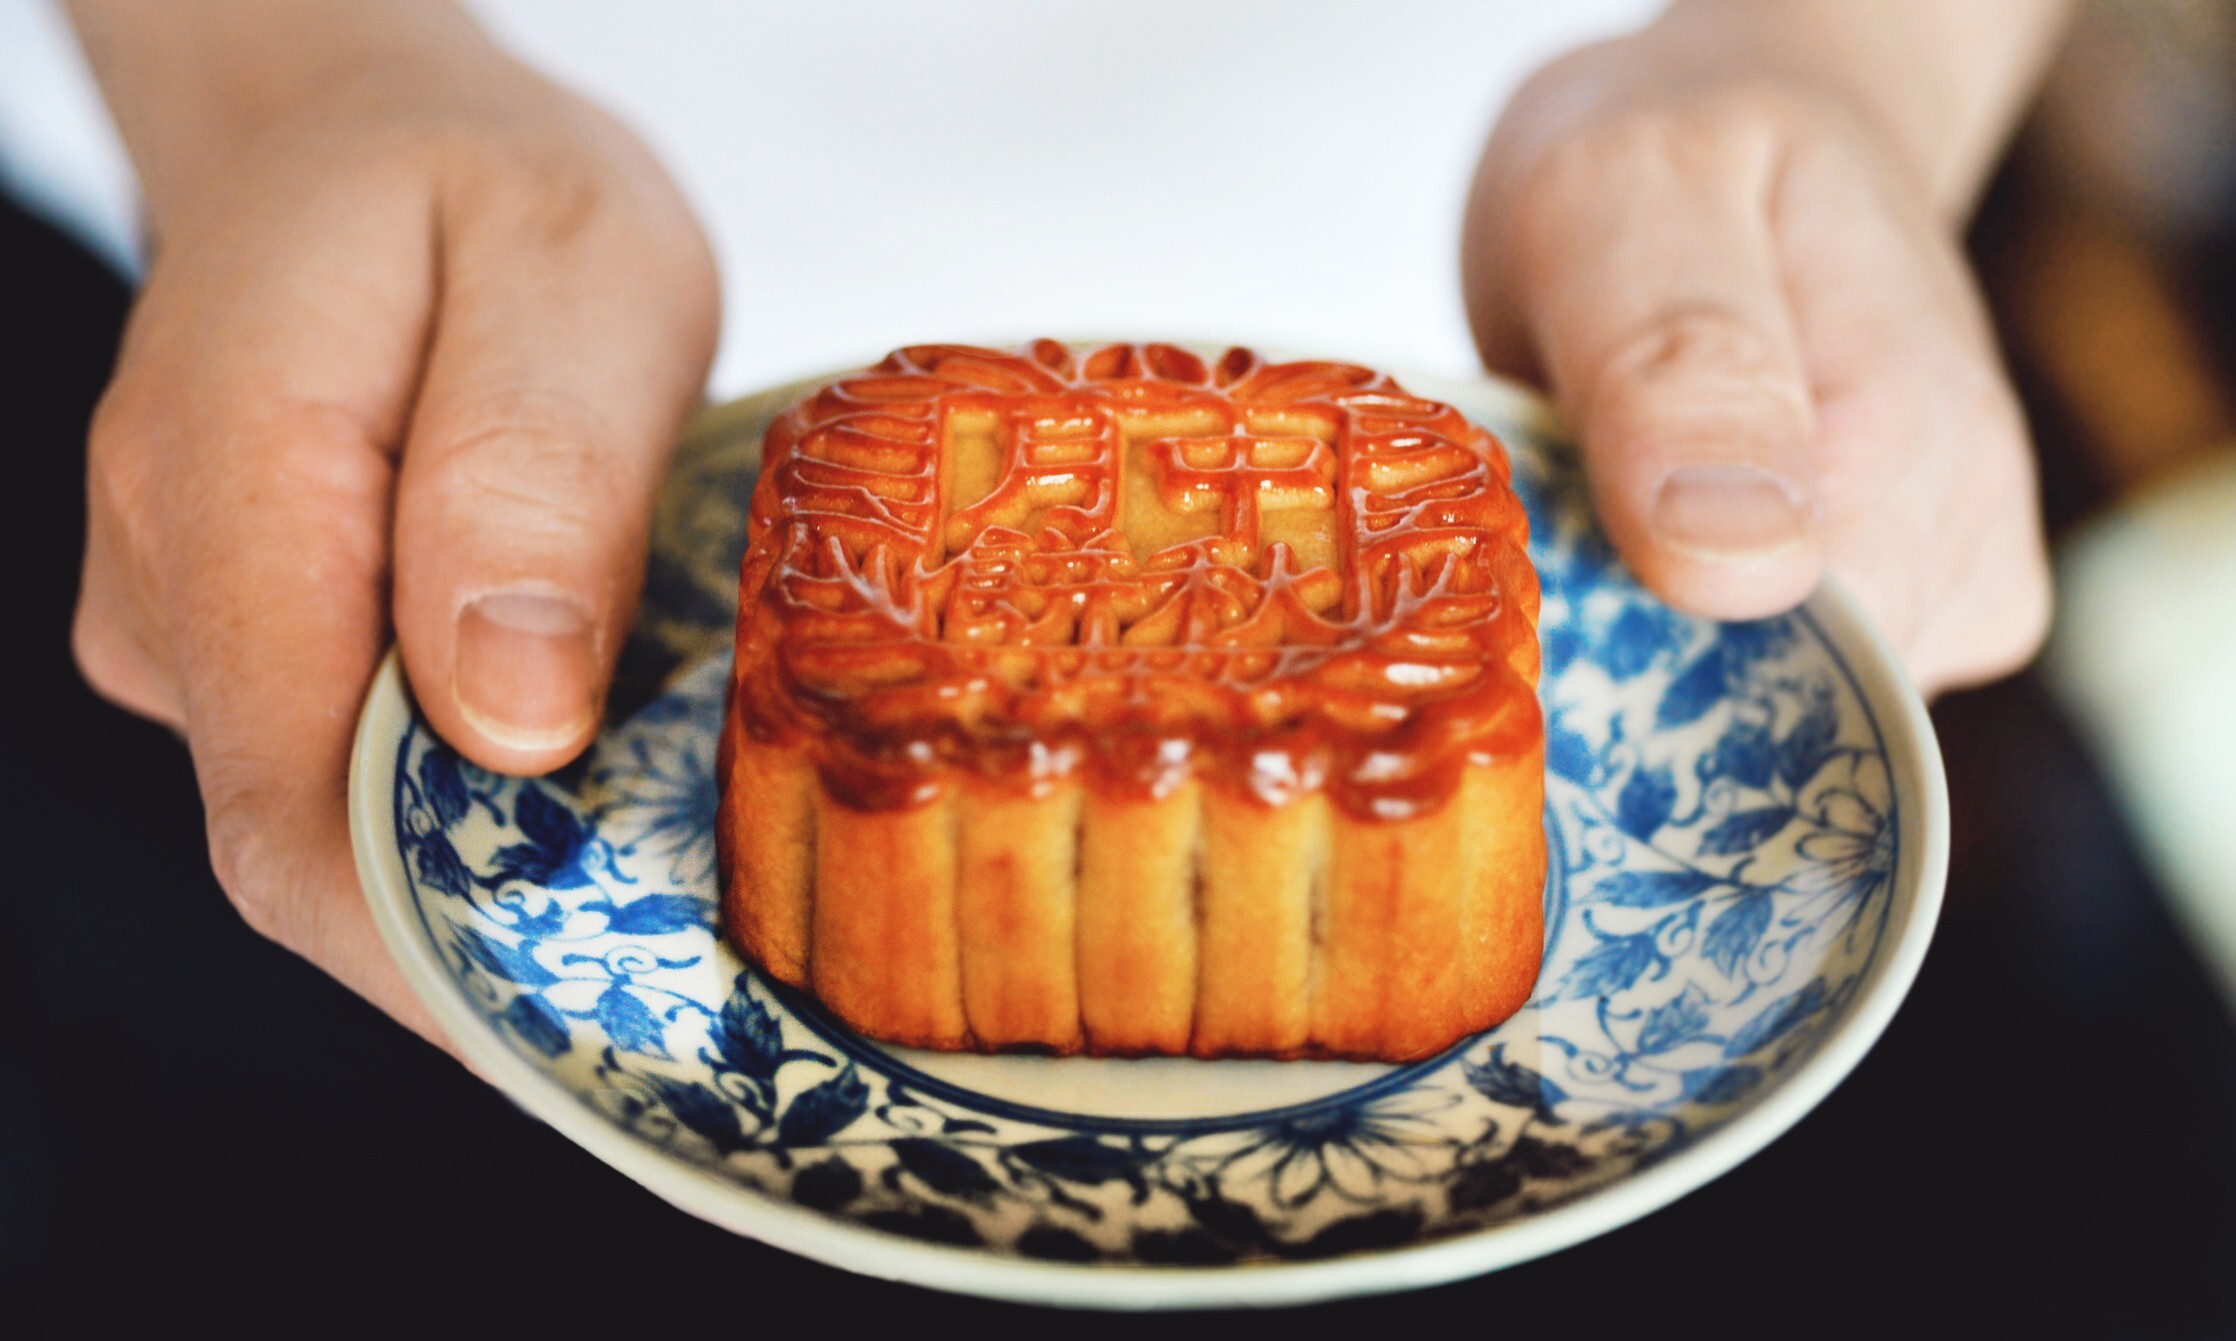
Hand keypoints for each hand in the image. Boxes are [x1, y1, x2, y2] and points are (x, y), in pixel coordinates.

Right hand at [70, 24, 718, 1043]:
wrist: (360, 133)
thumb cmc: (479, 184)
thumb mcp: (572, 270)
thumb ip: (530, 475)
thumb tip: (508, 721)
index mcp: (232, 484)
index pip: (290, 814)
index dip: (447, 950)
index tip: (619, 1005)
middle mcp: (176, 587)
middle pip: (315, 847)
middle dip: (500, 924)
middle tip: (699, 954)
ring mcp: (196, 625)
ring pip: (339, 813)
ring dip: (499, 856)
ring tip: (673, 846)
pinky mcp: (244, 639)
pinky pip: (353, 756)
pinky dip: (477, 787)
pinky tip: (595, 764)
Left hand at [1464, 26, 2052, 694]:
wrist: (1751, 137)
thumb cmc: (1680, 156)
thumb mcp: (1631, 195)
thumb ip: (1674, 361)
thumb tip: (1743, 564)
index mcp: (1907, 453)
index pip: (1785, 692)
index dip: (1636, 683)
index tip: (1531, 608)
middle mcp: (1954, 549)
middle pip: (1767, 729)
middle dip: (1630, 670)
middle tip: (1538, 534)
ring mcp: (1934, 593)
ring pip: (1757, 725)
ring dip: (1645, 653)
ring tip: (1591, 518)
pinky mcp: (1893, 618)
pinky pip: (1759, 694)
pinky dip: (1668, 645)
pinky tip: (1632, 550)